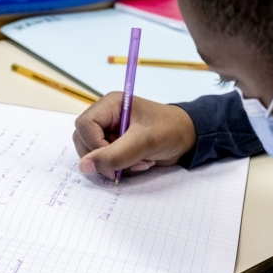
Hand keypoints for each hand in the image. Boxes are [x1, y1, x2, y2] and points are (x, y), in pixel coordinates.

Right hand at [73, 92, 196, 179]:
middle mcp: (106, 117)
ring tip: (138, 162)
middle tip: (125, 165)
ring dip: (114, 164)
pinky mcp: (116, 145)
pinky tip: (139, 163)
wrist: (188, 138)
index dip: (94, 145)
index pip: (84, 125)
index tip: (113, 158)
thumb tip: (83, 166)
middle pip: (83, 141)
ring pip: (93, 154)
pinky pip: (106, 161)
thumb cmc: (170, 130)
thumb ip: (114, 155)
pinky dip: (120, 167)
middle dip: (104, 158)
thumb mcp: (143, 142)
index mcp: (110, 105)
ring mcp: (110, 132)